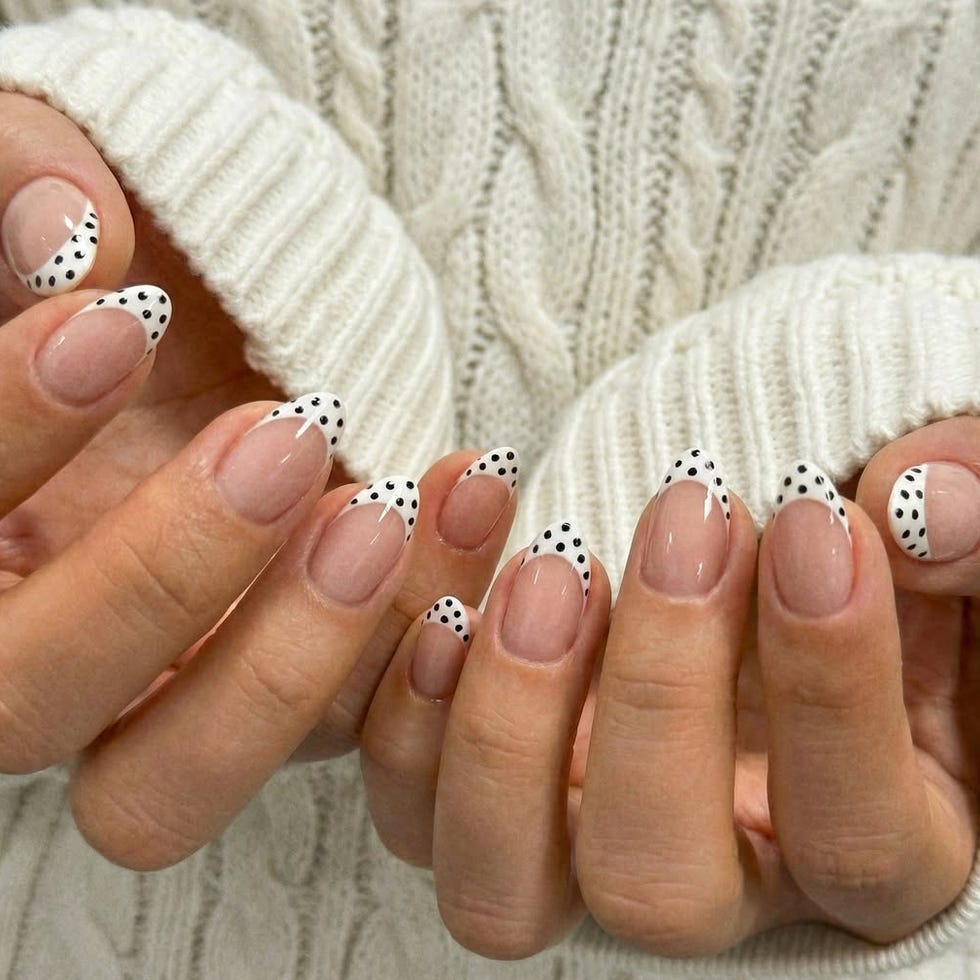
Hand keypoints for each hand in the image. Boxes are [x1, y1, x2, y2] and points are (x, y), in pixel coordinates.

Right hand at [0, 91, 518, 868]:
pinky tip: (465, 501)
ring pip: (176, 780)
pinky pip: (343, 725)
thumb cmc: (113, 255)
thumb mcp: (47, 186)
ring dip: (295, 658)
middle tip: (284, 437)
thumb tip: (69, 232)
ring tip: (385, 508)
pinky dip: (414, 633)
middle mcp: (38, 648)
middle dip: (159, 580)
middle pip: (33, 709)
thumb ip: (21, 182)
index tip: (117, 315)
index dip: (7, 434)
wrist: (209, 305)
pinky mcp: (293, 688)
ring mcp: (165, 690)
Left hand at [360, 419, 979, 957]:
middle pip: (654, 888)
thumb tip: (926, 512)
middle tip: (684, 524)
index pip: (852, 842)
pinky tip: (454, 566)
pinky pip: (410, 790)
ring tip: (551, 560)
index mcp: (860, 842)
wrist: (739, 524)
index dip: (830, 686)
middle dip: (662, 695)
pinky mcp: (485, 781)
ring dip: (508, 715)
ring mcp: (576, 834)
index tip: (810, 520)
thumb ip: (970, 527)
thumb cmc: (852, 541)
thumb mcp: (947, 529)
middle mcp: (709, 873)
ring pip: (501, 882)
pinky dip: (410, 688)